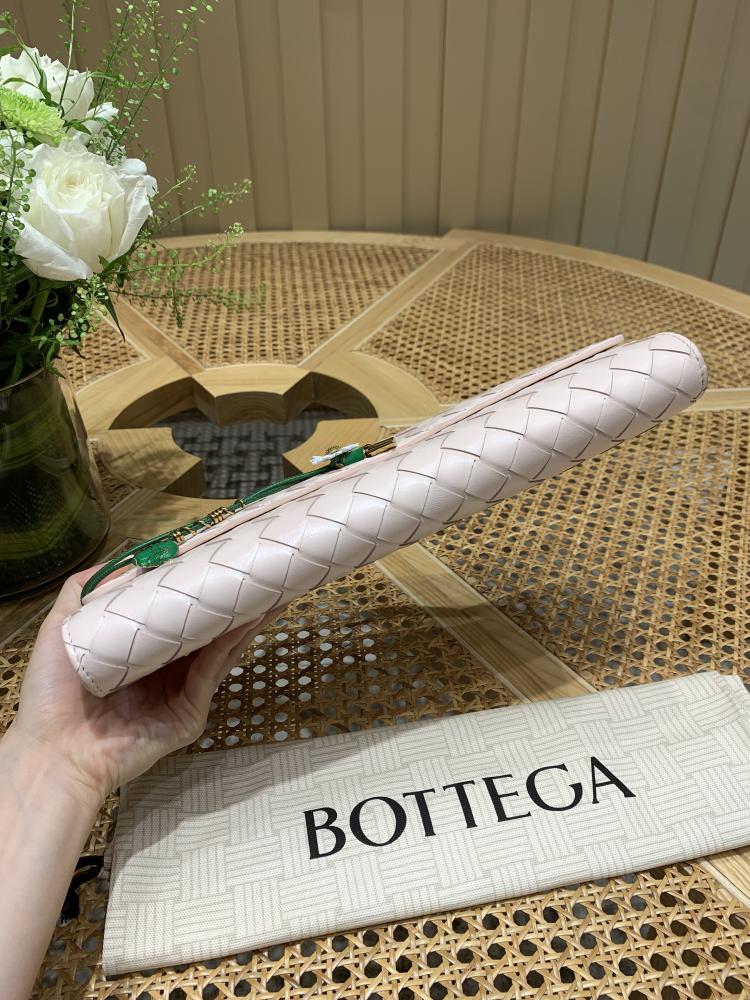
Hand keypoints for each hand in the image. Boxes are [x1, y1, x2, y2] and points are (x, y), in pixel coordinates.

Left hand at [11, 564, 282, 807]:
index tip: (216, 562)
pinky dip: (231, 645)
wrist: (55, 751)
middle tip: (258, 575)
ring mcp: (179, 693)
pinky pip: (212, 672)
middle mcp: (164, 671)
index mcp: (139, 653)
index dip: (197, 591)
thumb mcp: (62, 630)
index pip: (176, 617)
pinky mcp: (189, 713)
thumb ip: (83, 592)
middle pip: (207, 632)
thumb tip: (120, 558)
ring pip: (219, 649)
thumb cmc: (51, 696)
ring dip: (245, 621)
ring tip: (269, 593)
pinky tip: (246, 621)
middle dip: (233, 604)